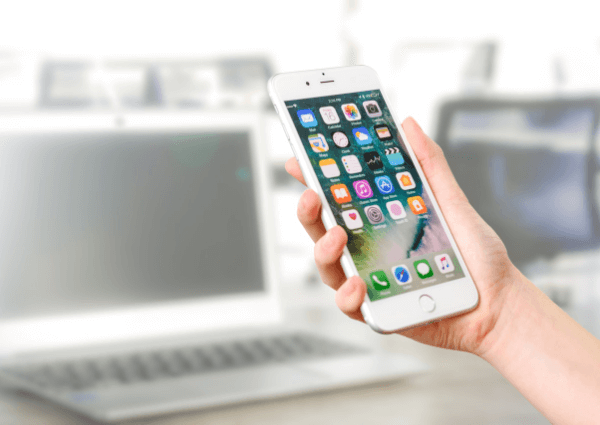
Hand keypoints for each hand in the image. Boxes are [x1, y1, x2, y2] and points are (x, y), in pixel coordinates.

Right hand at [285, 117, 520, 355]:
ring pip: (328, 267)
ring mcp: (369, 279)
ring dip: (324, 251)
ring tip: (336, 238)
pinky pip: (350, 304)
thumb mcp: (451, 202)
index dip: (316, 180)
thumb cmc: (475, 255)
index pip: (338, 198)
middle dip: (310, 212)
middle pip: (323, 230)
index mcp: (378, 222)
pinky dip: (348, 295)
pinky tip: (358, 285)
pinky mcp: (377, 309)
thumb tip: (408, 125)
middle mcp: (368, 250)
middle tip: (311, 196)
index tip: (300, 161)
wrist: (497, 302)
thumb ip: (428, 165)